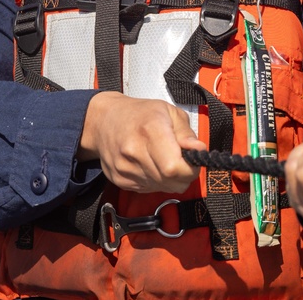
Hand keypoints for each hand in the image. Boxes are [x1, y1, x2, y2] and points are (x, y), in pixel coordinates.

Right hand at [78, 92, 205, 192]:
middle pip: (171, 182)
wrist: (103, 121)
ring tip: (164, 158)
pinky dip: (156, 181)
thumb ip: (186, 133)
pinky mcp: (120, 181)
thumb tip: (198, 151)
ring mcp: (125, 169)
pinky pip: (149, 189)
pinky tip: (151, 164)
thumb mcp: (169, 112)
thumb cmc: (140, 114)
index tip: (193, 158)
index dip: (190, 168)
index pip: (174, 167)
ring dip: (170, 178)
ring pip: (162, 188)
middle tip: (181, 158)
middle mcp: (134, 152)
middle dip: (184, 174)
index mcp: (150, 130)